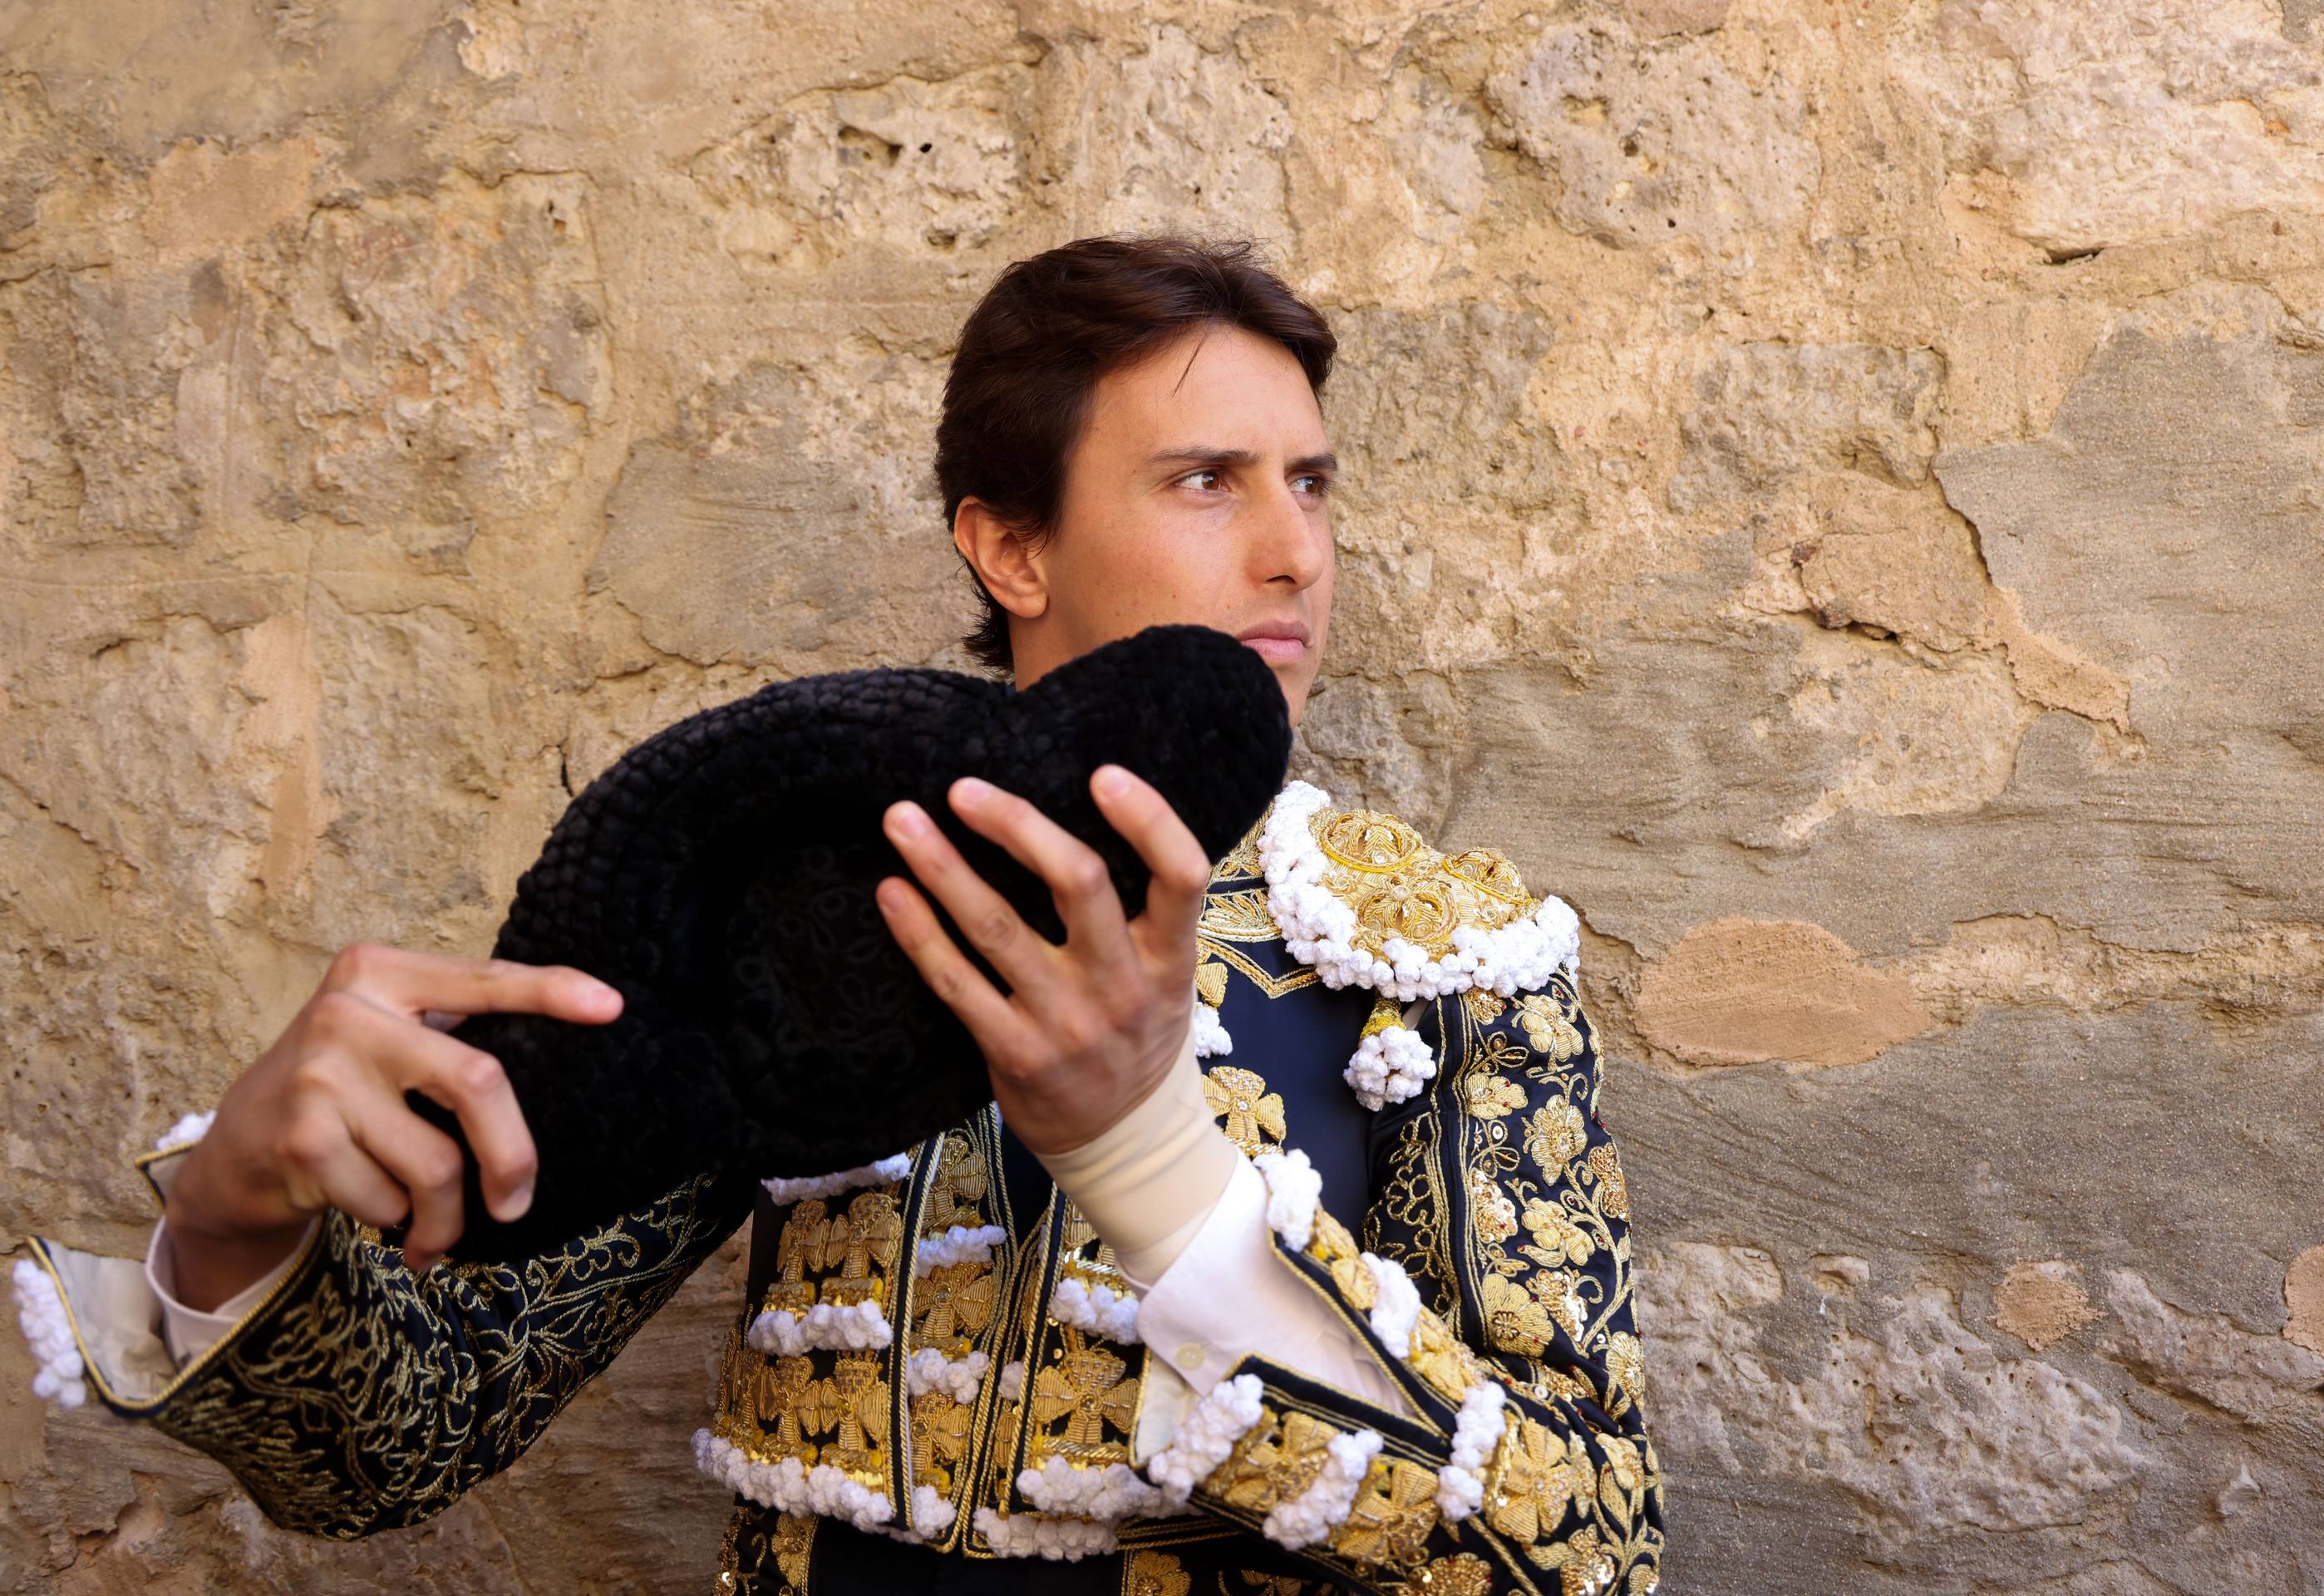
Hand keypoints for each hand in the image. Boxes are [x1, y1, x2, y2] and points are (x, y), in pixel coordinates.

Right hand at [163, 944, 623, 1306]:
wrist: (235, 1148)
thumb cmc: (342, 1088)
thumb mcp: (387, 1038)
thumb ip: (452, 1036)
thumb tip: (563, 1064)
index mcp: (382, 972)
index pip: (484, 978)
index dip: (550, 992)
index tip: (610, 1008)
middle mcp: (350, 1012)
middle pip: (479, 1082)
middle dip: (513, 1158)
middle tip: (517, 1204)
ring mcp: (322, 1074)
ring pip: (437, 1163)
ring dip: (445, 1218)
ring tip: (435, 1232)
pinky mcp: (303, 1139)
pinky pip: (389, 1201)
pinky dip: (395, 1223)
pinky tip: (377, 1216)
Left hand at [874, 764, 1211, 1155]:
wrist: (1124, 1142)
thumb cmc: (1137, 1032)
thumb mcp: (1167, 975)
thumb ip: (1137, 909)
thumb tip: (1069, 811)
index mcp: (1171, 958)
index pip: (1182, 876)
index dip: (1149, 819)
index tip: (1102, 772)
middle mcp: (1123, 986)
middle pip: (1079, 885)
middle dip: (1017, 825)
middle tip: (963, 788)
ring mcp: (1067, 1023)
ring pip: (999, 928)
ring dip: (944, 867)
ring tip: (901, 819)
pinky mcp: (1015, 1054)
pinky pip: (957, 984)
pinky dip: (920, 933)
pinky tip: (892, 892)